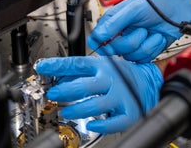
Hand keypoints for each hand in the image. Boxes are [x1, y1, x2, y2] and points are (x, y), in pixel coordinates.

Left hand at [35, 56, 162, 134]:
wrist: (148, 81)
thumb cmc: (120, 74)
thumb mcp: (100, 66)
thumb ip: (79, 72)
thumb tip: (57, 76)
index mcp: (101, 66)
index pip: (76, 64)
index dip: (57, 65)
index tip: (42, 67)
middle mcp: (110, 80)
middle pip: (85, 85)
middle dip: (66, 90)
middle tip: (53, 93)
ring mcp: (120, 96)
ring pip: (96, 105)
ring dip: (78, 109)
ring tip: (65, 112)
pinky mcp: (128, 112)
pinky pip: (114, 122)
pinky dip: (102, 126)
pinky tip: (91, 125)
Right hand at [88, 0, 190, 61]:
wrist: (179, 10)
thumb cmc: (156, 4)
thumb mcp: (133, 9)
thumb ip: (114, 23)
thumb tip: (99, 35)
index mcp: (114, 20)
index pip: (97, 38)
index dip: (102, 44)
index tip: (112, 43)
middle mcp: (121, 33)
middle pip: (115, 50)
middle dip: (132, 40)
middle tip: (141, 28)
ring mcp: (134, 42)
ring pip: (130, 56)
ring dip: (145, 44)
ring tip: (151, 31)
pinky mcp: (146, 51)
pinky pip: (143, 59)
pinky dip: (153, 48)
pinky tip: (157, 37)